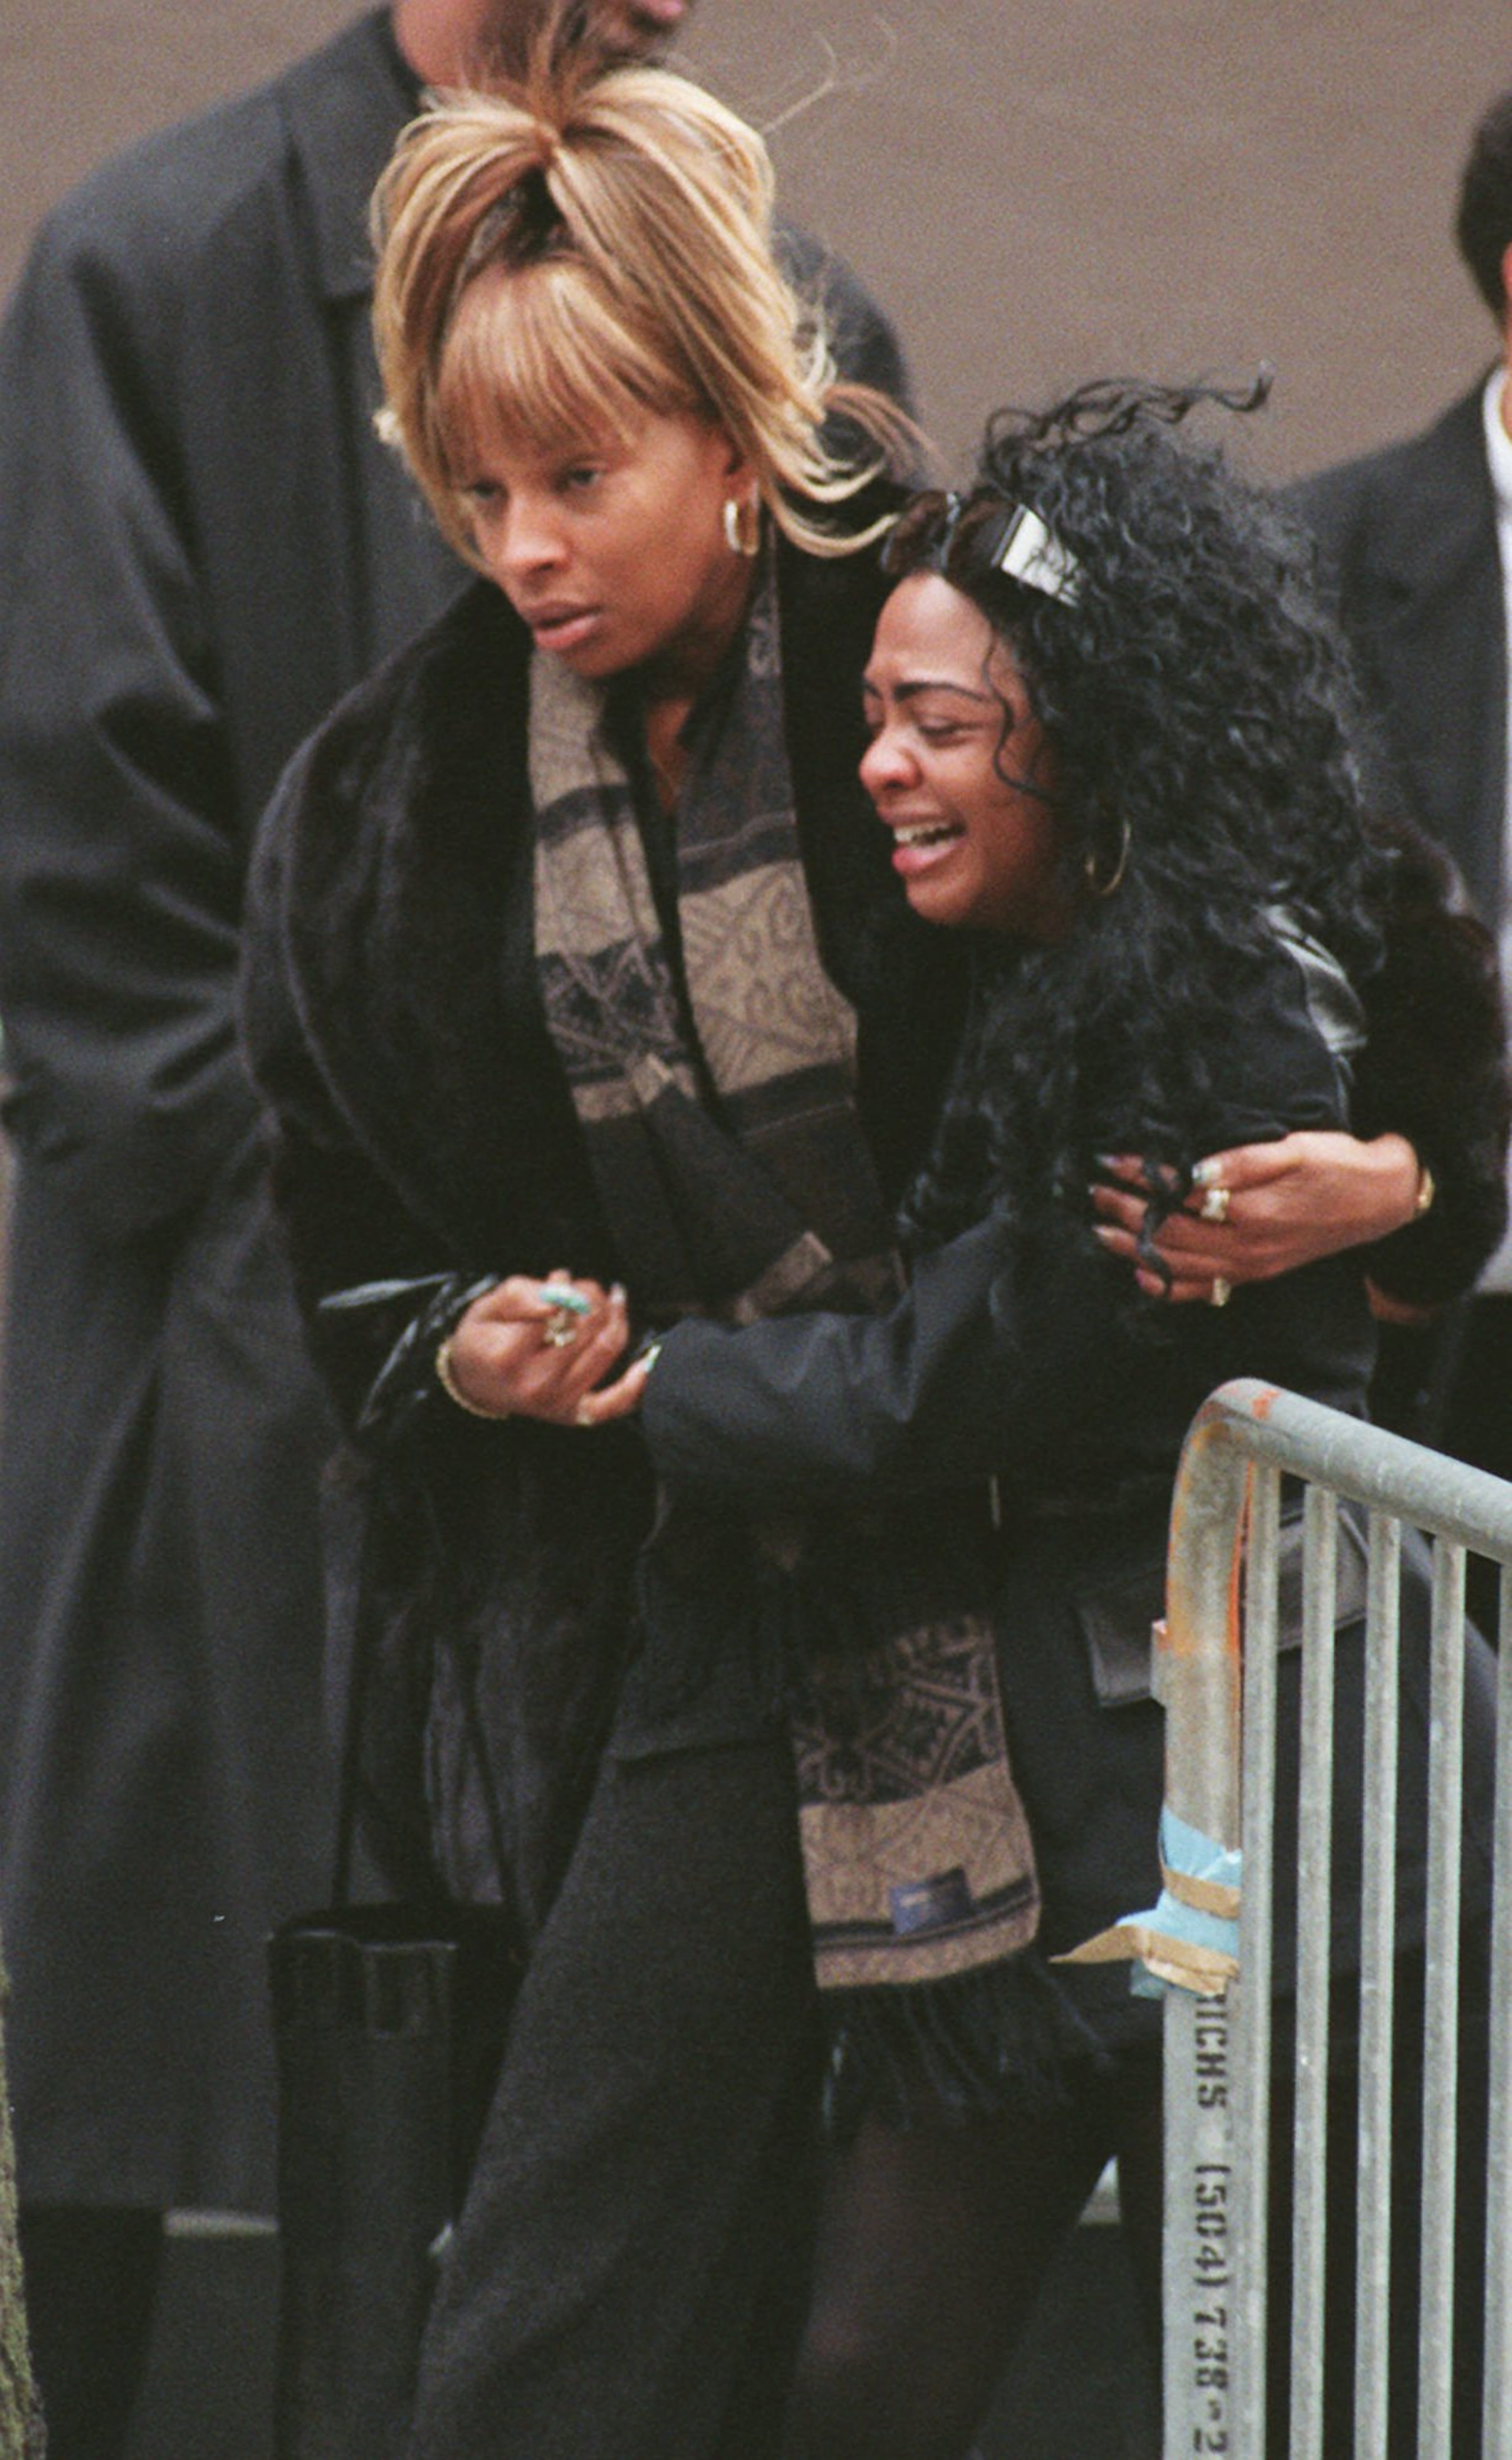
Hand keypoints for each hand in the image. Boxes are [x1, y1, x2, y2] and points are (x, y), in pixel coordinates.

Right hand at [443, 1271, 640, 1424]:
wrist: (475, 1383)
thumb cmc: (483, 1339)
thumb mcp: (488, 1306)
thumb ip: (523, 1294)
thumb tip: (562, 1292)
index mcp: (508, 1355)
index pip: (557, 1312)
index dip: (568, 1290)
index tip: (561, 1281)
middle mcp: (535, 1384)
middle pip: (587, 1328)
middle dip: (593, 1298)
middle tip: (587, 1288)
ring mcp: (558, 1403)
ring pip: (606, 1350)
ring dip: (615, 1317)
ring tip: (609, 1301)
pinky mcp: (574, 1415)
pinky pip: (614, 1403)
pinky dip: (636, 1384)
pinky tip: (647, 1362)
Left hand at [1090, 1131, 1421, 1303]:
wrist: (1381, 1199)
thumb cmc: (1337, 1166)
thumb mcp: (1295, 1150)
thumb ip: (1243, 1162)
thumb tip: (1194, 1170)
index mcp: (1252, 1211)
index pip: (1180, 1195)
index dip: (1142, 1177)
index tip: (1111, 1161)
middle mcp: (1246, 1246)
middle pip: (1171, 1233)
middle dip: (1128, 1212)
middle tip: (1094, 1193)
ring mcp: (1249, 1266)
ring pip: (1179, 1264)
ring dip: (1136, 1249)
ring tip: (1102, 1230)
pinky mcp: (1256, 1274)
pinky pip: (1204, 1289)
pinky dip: (1169, 1287)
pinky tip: (1143, 1277)